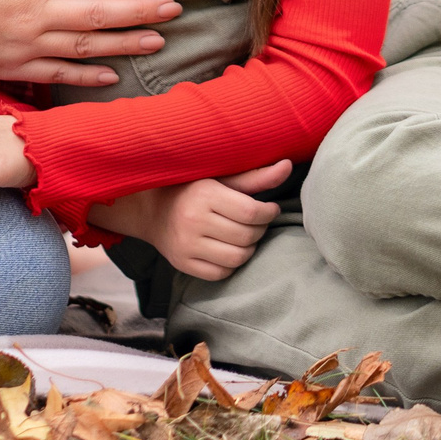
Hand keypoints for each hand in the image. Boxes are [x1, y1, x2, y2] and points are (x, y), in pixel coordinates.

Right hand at [0, 0, 177, 85]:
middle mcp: (34, 14)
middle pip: (99, 14)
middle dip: (141, 10)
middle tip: (174, 7)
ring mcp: (26, 46)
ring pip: (86, 48)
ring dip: (125, 45)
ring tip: (159, 40)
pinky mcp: (14, 69)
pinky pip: (59, 75)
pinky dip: (88, 76)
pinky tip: (113, 75)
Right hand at [91, 162, 289, 280]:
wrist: (152, 210)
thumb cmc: (192, 189)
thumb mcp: (220, 177)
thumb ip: (255, 176)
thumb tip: (288, 166)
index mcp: (204, 194)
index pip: (252, 212)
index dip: (269, 212)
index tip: (270, 208)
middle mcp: (193, 221)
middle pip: (247, 236)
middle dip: (260, 229)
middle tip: (256, 221)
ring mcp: (187, 246)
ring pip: (238, 258)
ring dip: (248, 248)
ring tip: (244, 235)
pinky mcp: (183, 264)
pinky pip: (221, 273)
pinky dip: (231, 264)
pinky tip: (228, 249)